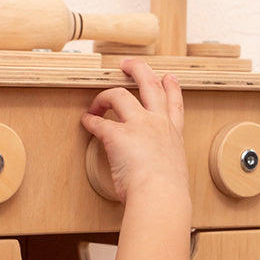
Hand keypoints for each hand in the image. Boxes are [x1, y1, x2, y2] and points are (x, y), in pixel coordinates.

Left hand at [81, 58, 187, 204]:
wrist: (161, 196)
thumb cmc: (167, 194)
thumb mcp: (172, 173)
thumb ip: (161, 165)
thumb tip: (150, 171)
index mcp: (173, 135)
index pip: (174, 104)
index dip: (171, 87)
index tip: (167, 78)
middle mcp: (158, 124)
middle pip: (150, 85)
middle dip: (138, 69)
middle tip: (128, 63)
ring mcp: (139, 126)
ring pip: (120, 95)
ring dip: (105, 94)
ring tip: (97, 100)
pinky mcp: (118, 134)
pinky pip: (99, 122)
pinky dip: (90, 121)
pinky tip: (85, 121)